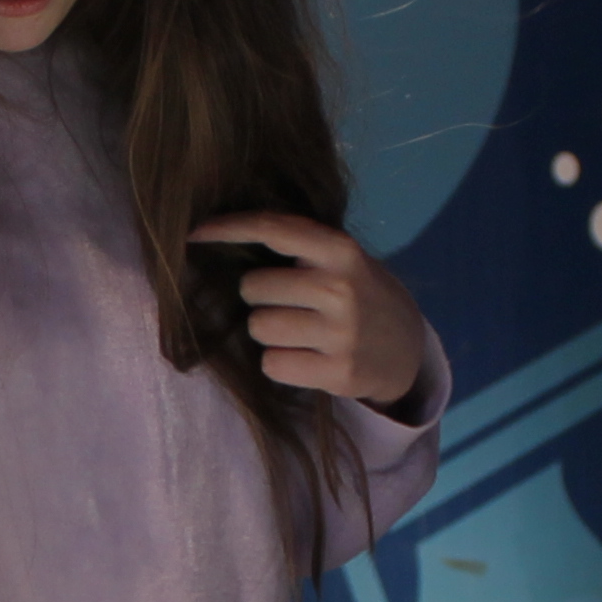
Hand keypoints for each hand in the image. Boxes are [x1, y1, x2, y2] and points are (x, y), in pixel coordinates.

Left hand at [191, 212, 427, 411]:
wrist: (408, 350)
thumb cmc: (360, 295)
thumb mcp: (342, 259)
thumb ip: (299, 247)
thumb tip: (220, 233)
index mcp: (340, 251)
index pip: (273, 230)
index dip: (227, 228)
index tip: (193, 233)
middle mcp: (340, 289)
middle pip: (253, 288)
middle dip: (258, 296)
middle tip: (285, 303)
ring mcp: (341, 334)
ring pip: (259, 328)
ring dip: (267, 332)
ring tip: (297, 332)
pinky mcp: (338, 373)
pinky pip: (272, 364)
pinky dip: (279, 363)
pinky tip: (305, 357)